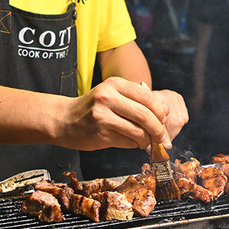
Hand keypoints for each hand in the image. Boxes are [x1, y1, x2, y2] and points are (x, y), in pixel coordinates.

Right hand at [56, 78, 185, 150]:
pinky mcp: (100, 134)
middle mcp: (108, 97)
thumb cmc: (92, 108)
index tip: (164, 120)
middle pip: (145, 115)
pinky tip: (132, 142)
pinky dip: (134, 144)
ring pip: (137, 131)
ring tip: (146, 141)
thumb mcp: (112, 94)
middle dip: (158, 129)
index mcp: (114, 84)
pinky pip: (127, 142)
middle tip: (161, 137)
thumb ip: (136, 101)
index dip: (160, 111)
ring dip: (147, 140)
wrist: (63, 119)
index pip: (147, 97)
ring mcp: (102, 116)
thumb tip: (165, 112)